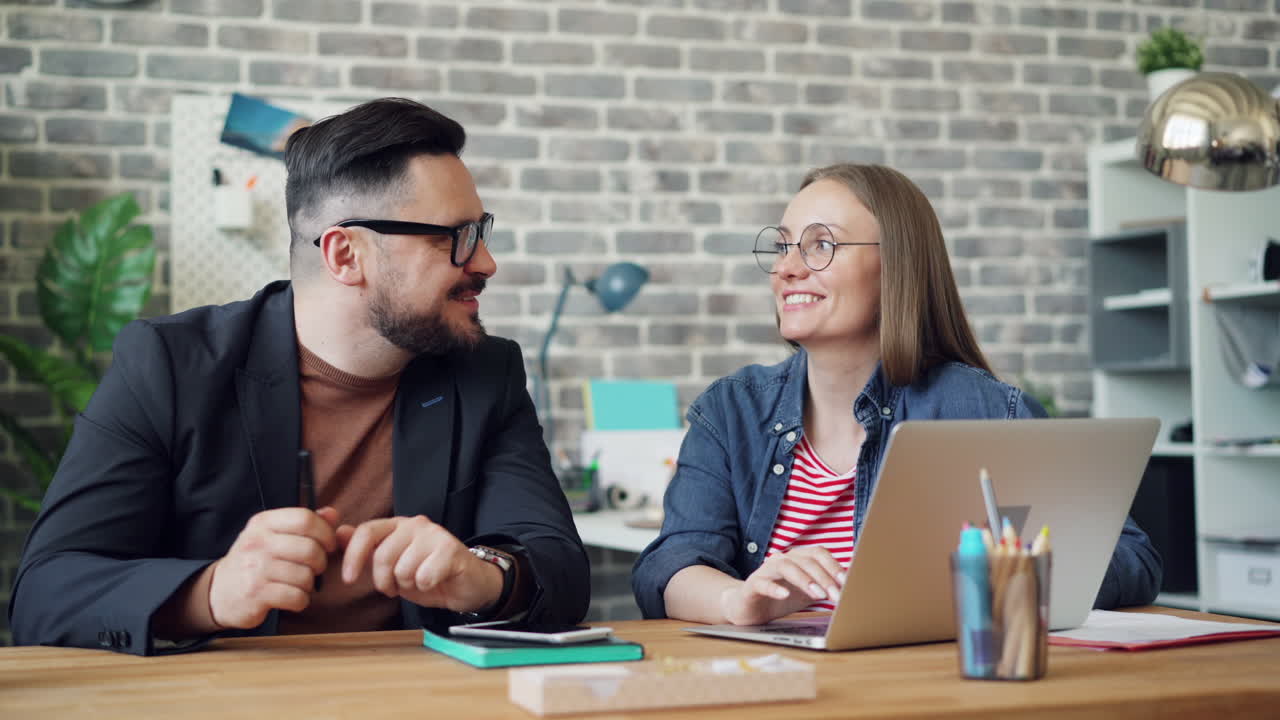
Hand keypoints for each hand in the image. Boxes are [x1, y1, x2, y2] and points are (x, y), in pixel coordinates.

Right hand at [208, 507, 339, 628]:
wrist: (219, 591)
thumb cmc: (254, 560)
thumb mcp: (273, 535)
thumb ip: (304, 524)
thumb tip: (333, 514)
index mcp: (263, 523)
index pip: (305, 519)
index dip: (325, 532)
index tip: (329, 544)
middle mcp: (257, 542)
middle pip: (310, 549)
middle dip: (320, 562)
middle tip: (314, 568)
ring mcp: (255, 569)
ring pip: (305, 576)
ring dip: (309, 584)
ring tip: (299, 584)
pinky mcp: (255, 594)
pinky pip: (296, 597)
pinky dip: (301, 601)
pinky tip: (292, 598)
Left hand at [339, 515, 502, 613]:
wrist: (467, 584)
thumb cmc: (427, 574)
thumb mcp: (391, 566)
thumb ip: (366, 549)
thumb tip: (339, 533)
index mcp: (397, 525)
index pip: (366, 532)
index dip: (353, 556)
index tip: (348, 579)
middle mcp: (415, 524)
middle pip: (382, 556)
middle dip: (384, 581)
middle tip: (396, 587)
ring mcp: (434, 534)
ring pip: (402, 569)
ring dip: (408, 585)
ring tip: (418, 582)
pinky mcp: (450, 549)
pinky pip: (423, 577)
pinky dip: (426, 587)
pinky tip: (434, 581)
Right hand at [720, 546, 845, 625]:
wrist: (747, 608)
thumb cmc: (781, 598)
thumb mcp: (807, 593)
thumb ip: (826, 587)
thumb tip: (853, 586)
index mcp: (797, 559)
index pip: (818, 553)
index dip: (833, 565)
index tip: (847, 582)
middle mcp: (782, 560)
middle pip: (806, 560)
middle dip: (824, 577)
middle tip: (836, 596)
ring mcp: (766, 571)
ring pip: (786, 567)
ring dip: (805, 580)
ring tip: (819, 595)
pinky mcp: (752, 585)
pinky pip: (763, 583)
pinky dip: (774, 588)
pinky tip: (784, 595)